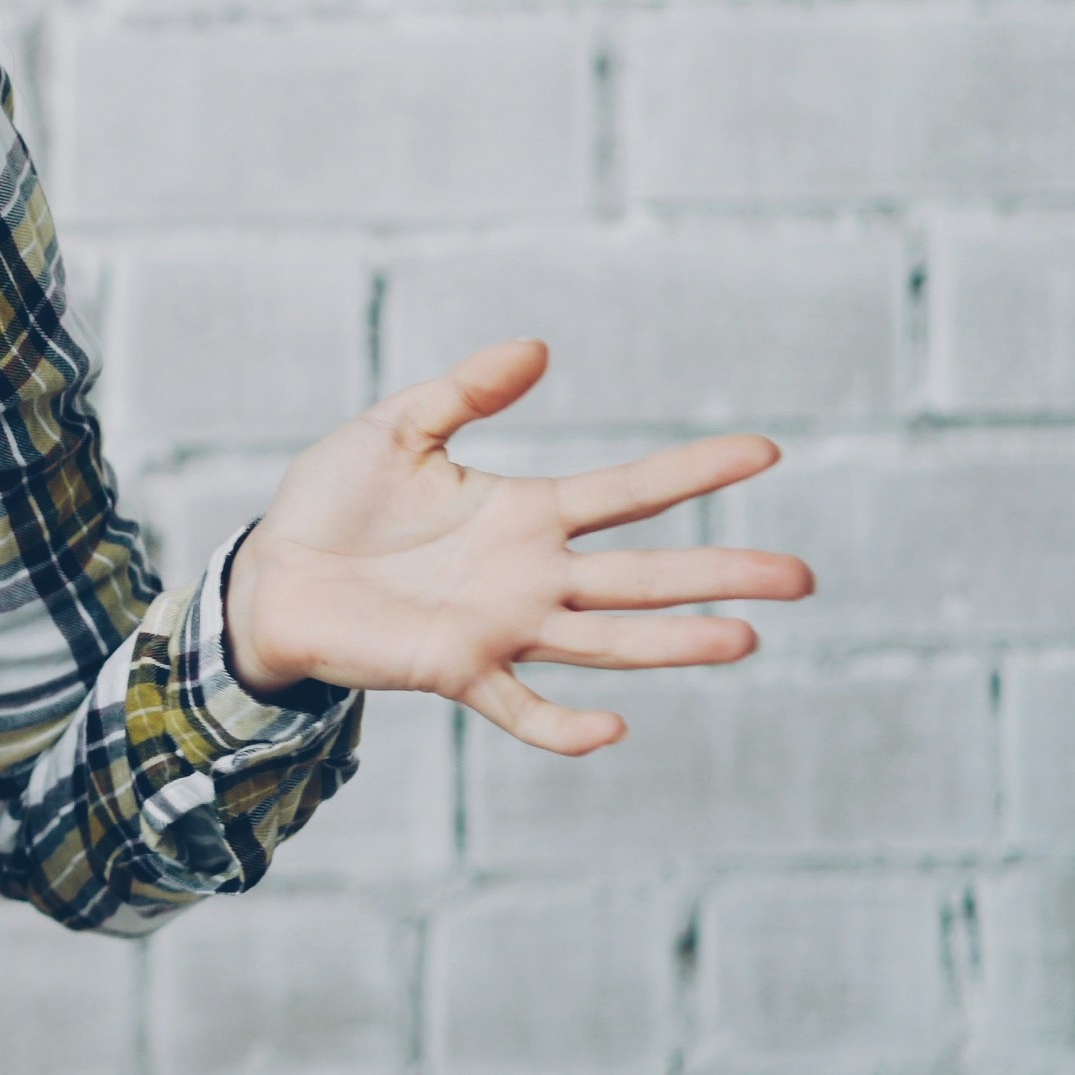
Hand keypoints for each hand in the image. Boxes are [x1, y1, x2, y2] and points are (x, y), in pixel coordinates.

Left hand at [219, 339, 813, 756]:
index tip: (766, 451)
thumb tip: (539, 346)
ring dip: (674, 643)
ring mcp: (501, 628)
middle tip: (802, 576)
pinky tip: (614, 728)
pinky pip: (521, 708)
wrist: (272, 574)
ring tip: (744, 640)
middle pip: (645, 575)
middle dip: (722, 574)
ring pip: (607, 639)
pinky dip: (565, 726)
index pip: (629, 492)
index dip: (694, 471)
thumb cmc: (335, 502)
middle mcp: (532, 575)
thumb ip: (466, 389)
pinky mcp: (456, 670)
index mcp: (527, 513)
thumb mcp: (398, 428)